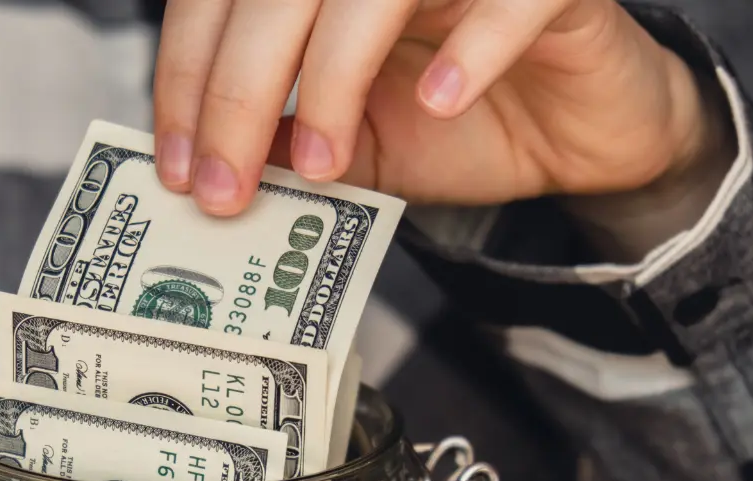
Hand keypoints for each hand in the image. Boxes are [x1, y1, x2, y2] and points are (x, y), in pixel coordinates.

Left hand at [152, 0, 725, 216]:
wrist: (574, 136)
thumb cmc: (458, 127)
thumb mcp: (349, 152)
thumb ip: (281, 147)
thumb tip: (203, 167)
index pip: (220, 0)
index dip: (186, 78)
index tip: (177, 168)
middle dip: (235, 92)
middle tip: (224, 189)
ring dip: (331, 76)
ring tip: (324, 166)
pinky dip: (471, 47)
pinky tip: (439, 103)